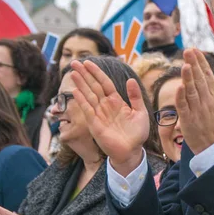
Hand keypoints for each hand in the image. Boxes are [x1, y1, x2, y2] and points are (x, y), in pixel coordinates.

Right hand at [70, 60, 147, 175]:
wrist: (132, 152)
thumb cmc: (137, 133)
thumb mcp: (140, 112)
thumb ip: (135, 96)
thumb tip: (130, 79)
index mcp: (116, 101)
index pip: (104, 83)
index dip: (96, 72)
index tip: (88, 62)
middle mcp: (105, 106)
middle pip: (93, 86)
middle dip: (84, 74)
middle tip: (75, 62)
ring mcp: (99, 114)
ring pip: (88, 95)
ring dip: (80, 84)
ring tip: (73, 72)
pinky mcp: (95, 124)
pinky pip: (87, 109)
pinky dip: (82, 100)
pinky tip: (76, 90)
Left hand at [175, 48, 213, 154]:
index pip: (207, 75)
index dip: (201, 62)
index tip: (194, 49)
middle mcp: (207, 100)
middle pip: (200, 80)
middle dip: (194, 64)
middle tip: (188, 50)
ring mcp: (197, 110)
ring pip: (192, 91)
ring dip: (188, 78)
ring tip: (185, 64)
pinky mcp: (188, 119)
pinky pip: (184, 106)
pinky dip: (181, 97)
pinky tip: (179, 86)